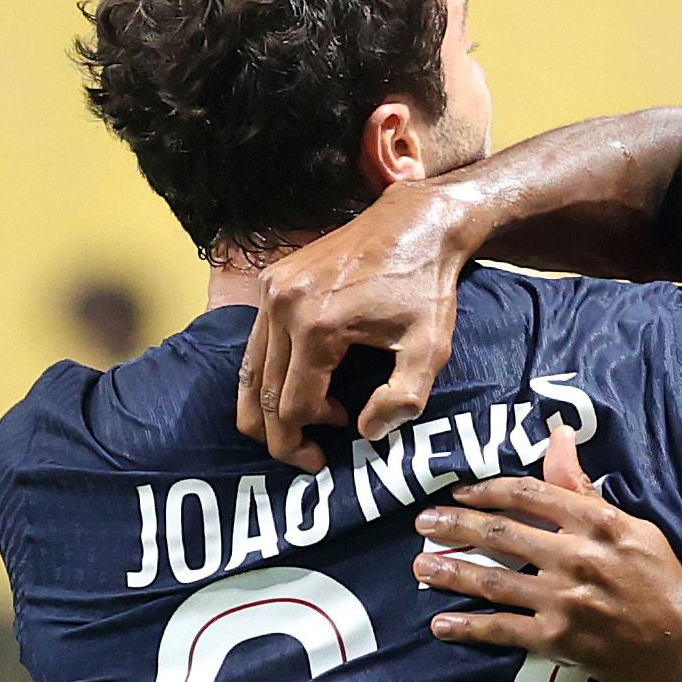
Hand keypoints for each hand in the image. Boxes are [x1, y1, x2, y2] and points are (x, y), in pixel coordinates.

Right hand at [239, 190, 478, 466]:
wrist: (414, 223)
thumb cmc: (427, 287)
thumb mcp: (431, 348)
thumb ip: (403, 399)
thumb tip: (365, 432)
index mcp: (317, 326)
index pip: (294, 406)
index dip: (308, 438)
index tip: (334, 448)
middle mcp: (283, 306)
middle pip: (263, 394)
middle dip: (279, 436)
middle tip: (307, 458)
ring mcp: (271, 289)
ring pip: (250, 371)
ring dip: (266, 409)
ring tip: (296, 431)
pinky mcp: (271, 280)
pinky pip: (256, 343)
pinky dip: (267, 376)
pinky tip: (297, 389)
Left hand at [415, 426, 681, 681]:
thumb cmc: (664, 584)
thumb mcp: (634, 528)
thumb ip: (586, 490)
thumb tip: (556, 436)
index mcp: (597, 522)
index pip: (528, 494)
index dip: (486, 492)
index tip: (460, 494)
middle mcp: (577, 557)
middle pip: (501, 534)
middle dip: (454, 527)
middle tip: (421, 524)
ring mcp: (565, 601)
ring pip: (493, 581)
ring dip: (450, 572)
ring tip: (419, 566)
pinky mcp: (559, 640)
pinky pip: (503, 630)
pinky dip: (469, 628)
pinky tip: (442, 625)